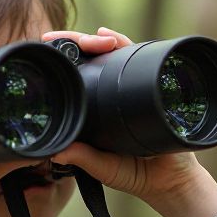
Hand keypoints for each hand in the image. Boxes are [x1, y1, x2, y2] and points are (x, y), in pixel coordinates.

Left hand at [41, 27, 216, 216]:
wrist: (170, 179)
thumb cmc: (134, 174)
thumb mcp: (103, 167)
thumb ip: (83, 159)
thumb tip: (56, 152)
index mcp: (95, 109)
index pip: (76, 78)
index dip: (61, 64)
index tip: (46, 54)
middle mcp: (112, 93)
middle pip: (91, 58)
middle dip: (75, 44)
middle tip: (57, 40)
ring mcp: (133, 85)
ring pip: (112, 52)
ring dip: (97, 40)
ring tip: (83, 37)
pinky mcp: (152, 81)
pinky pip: (138, 56)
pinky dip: (122, 43)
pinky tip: (109, 38)